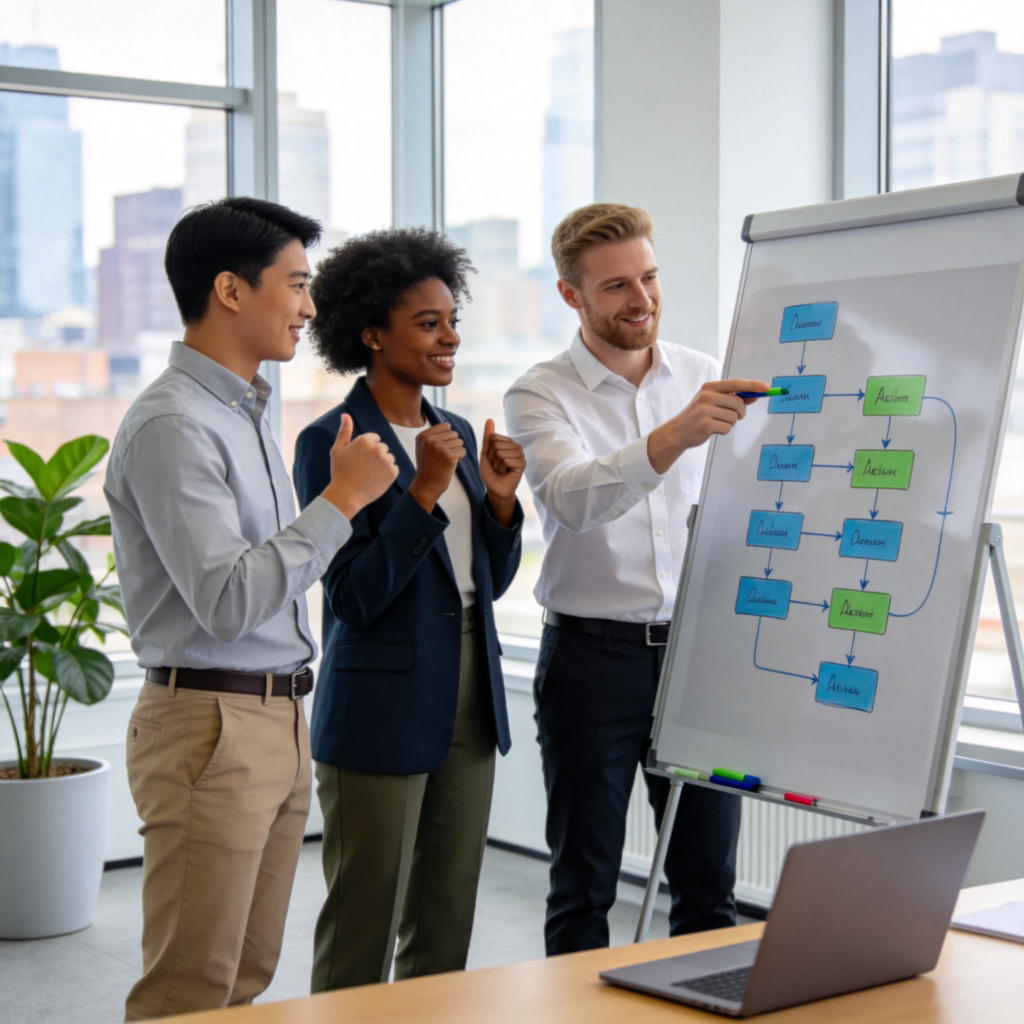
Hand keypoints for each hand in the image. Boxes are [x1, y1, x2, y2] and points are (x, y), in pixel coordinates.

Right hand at [321, 413, 397, 519]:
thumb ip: (344, 431)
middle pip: (383, 448)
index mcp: (364, 439)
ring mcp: (386, 460)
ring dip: (382, 465)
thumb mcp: (337, 450)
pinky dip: (387, 474)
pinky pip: (394, 469)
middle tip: (363, 469)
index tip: (358, 460)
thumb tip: (345, 414)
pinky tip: (376, 480)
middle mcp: (377, 448)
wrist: (347, 495)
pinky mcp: (393, 472)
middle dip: (375, 456)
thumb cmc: (340, 472)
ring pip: (389, 458)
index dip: (366, 450)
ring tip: (369, 475)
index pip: (374, 439)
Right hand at [408, 422, 465, 511]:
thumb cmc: (428, 466)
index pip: (445, 426)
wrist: (427, 485)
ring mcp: (439, 448)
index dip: (447, 438)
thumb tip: (448, 425)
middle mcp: (430, 440)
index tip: (439, 449)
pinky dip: (460, 458)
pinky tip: (450, 465)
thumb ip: (433, 435)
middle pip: (454, 434)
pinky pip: (463, 451)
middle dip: (452, 445)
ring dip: (456, 451)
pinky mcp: (449, 456)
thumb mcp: (424, 447)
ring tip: (446, 460)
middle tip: (443, 457)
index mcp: (423, 436)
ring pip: (460, 442)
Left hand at [480, 418, 523, 525]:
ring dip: (496, 464)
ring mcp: (520, 454)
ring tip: (501, 470)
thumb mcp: (486, 453)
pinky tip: (506, 473)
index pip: (493, 437)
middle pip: (496, 444)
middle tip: (497, 466)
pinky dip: (501, 468)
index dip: (488, 450)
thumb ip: (488, 437)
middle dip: (492, 458)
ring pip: (500, 452)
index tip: (492, 459)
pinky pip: (506, 459)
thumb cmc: (491, 472)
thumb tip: (490, 419)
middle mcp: (516, 446)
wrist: (495, 488)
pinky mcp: (522, 463)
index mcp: (508, 442)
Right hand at [647, 378, 767, 473]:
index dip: (753, 385)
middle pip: (738, 403)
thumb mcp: (713, 403)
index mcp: (709, 387)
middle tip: (734, 417)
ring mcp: (705, 410)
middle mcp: (707, 396)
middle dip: (741, 412)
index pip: (736, 384)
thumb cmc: (698, 416)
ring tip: (717, 423)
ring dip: (730, 423)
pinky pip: (727, 428)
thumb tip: (756, 396)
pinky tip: (713, 430)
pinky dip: (724, 431)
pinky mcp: (705, 424)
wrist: (677, 432)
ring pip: (734, 417)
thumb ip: (733, 398)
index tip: (767, 388)